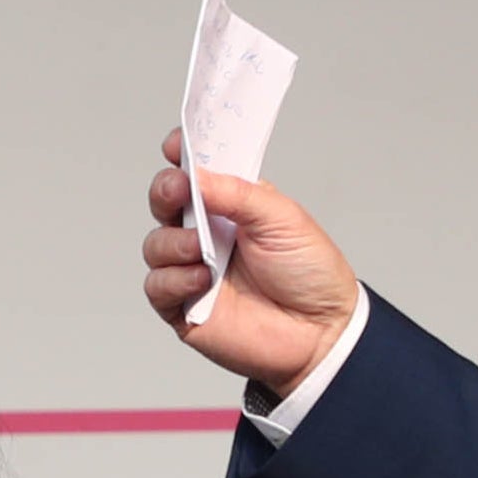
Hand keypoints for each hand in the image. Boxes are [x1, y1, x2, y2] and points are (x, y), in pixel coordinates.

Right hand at [144, 128, 358, 395]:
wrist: (322, 332)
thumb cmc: (310, 274)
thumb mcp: (282, 219)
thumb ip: (238, 194)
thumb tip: (197, 174)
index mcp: (231, 206)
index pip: (196, 173)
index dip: (182, 156)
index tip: (177, 145)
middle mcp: (208, 234)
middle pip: (165, 202)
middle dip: (165, 190)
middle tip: (179, 188)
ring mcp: (193, 269)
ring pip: (155, 244)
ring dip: (174, 242)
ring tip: (203, 250)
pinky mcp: (185, 307)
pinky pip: (157, 286)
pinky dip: (174, 279)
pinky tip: (203, 279)